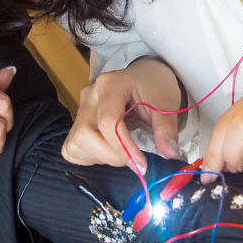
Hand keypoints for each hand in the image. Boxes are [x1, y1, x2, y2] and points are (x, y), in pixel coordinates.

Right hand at [63, 58, 183, 172]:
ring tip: (123, 154)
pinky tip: (108, 153)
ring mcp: (81, 110)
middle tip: (133, 161)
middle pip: (84, 134)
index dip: (122, 147)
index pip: (108, 120)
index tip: (141, 166)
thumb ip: (166, 128)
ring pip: (75, 143)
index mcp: (110, 85)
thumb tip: (169, 154)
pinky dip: (89, 158)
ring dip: (99, 157)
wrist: (145, 77)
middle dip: (109, 155)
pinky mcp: (78, 123)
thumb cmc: (154, 86)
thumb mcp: (166, 102)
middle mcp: (90, 96)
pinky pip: (72, 148)